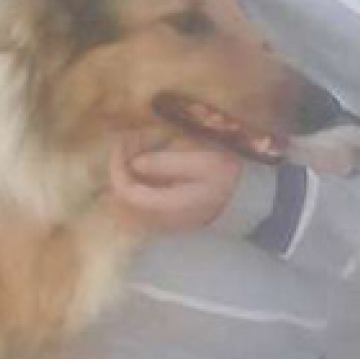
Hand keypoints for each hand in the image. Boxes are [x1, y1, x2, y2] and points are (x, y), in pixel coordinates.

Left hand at [107, 130, 243, 231]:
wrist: (241, 200)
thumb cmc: (224, 178)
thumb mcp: (201, 163)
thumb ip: (166, 163)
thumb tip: (136, 163)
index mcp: (166, 206)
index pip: (127, 191)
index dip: (118, 165)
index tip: (124, 140)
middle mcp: (157, 218)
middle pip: (121, 196)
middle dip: (120, 165)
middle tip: (131, 139)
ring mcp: (157, 220)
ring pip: (125, 198)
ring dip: (126, 170)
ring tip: (137, 145)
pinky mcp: (160, 216)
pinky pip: (136, 199)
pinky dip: (134, 178)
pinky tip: (143, 159)